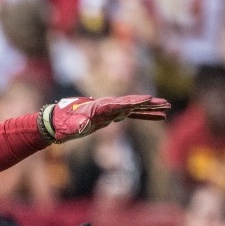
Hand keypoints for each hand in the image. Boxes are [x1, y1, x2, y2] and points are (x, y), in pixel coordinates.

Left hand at [40, 96, 170, 143]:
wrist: (57, 122)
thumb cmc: (63, 124)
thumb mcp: (70, 126)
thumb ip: (78, 125)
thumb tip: (85, 124)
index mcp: (100, 107)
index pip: (121, 103)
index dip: (135, 101)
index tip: (149, 99)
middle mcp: (108, 106)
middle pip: (132, 103)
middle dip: (149, 103)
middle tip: (166, 103)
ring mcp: (110, 110)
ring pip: (135, 108)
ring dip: (150, 109)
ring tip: (167, 108)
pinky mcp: (110, 116)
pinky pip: (131, 115)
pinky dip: (143, 115)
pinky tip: (157, 117)